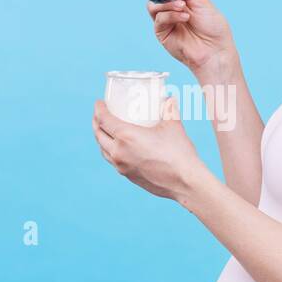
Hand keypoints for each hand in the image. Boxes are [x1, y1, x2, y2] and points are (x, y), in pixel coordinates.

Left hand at [92, 96, 207, 200]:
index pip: (104, 120)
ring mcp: (121, 166)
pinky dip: (109, 151)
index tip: (99, 103)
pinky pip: (112, 160)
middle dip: (96, 122)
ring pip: (103, 149)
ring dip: (100, 138)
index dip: (99, 109)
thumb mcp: (173, 125)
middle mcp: (119, 152)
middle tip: (99, 115)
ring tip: (105, 131)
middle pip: (99, 135)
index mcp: (126, 136)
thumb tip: (169, 99)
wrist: (184, 182)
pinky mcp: (127, 176)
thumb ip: (169, 109)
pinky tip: (117, 148)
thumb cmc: (179, 153)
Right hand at [147, 0, 235, 75]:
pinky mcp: (162, 32)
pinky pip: (158, 18)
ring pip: (152, 4)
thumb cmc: (213, 26)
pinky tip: (184, 17)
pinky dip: (170, 15)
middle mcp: (170, 6)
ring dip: (167, 2)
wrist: (215, 50)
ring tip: (183, 7)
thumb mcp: (199, 0)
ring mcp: (165, 20)